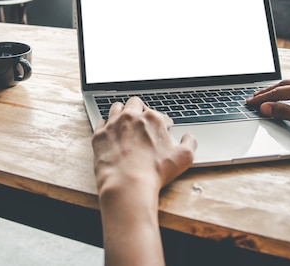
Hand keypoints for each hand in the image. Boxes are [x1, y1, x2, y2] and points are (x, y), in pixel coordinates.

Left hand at [92, 97, 195, 265]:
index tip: (162, 129)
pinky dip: (106, 126)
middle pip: (134, 103)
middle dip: (139, 109)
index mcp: (152, 118)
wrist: (127, 184)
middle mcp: (131, 116)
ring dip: (121, 113)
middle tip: (141, 121)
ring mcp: (113, 124)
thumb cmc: (155, 172)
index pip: (157, 113)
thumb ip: (190, 143)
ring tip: (124, 122)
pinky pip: (101, 122)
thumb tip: (189, 137)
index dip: (161, 122)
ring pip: (116, 108)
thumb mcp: (184, 158)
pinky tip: (110, 133)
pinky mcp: (99, 135)